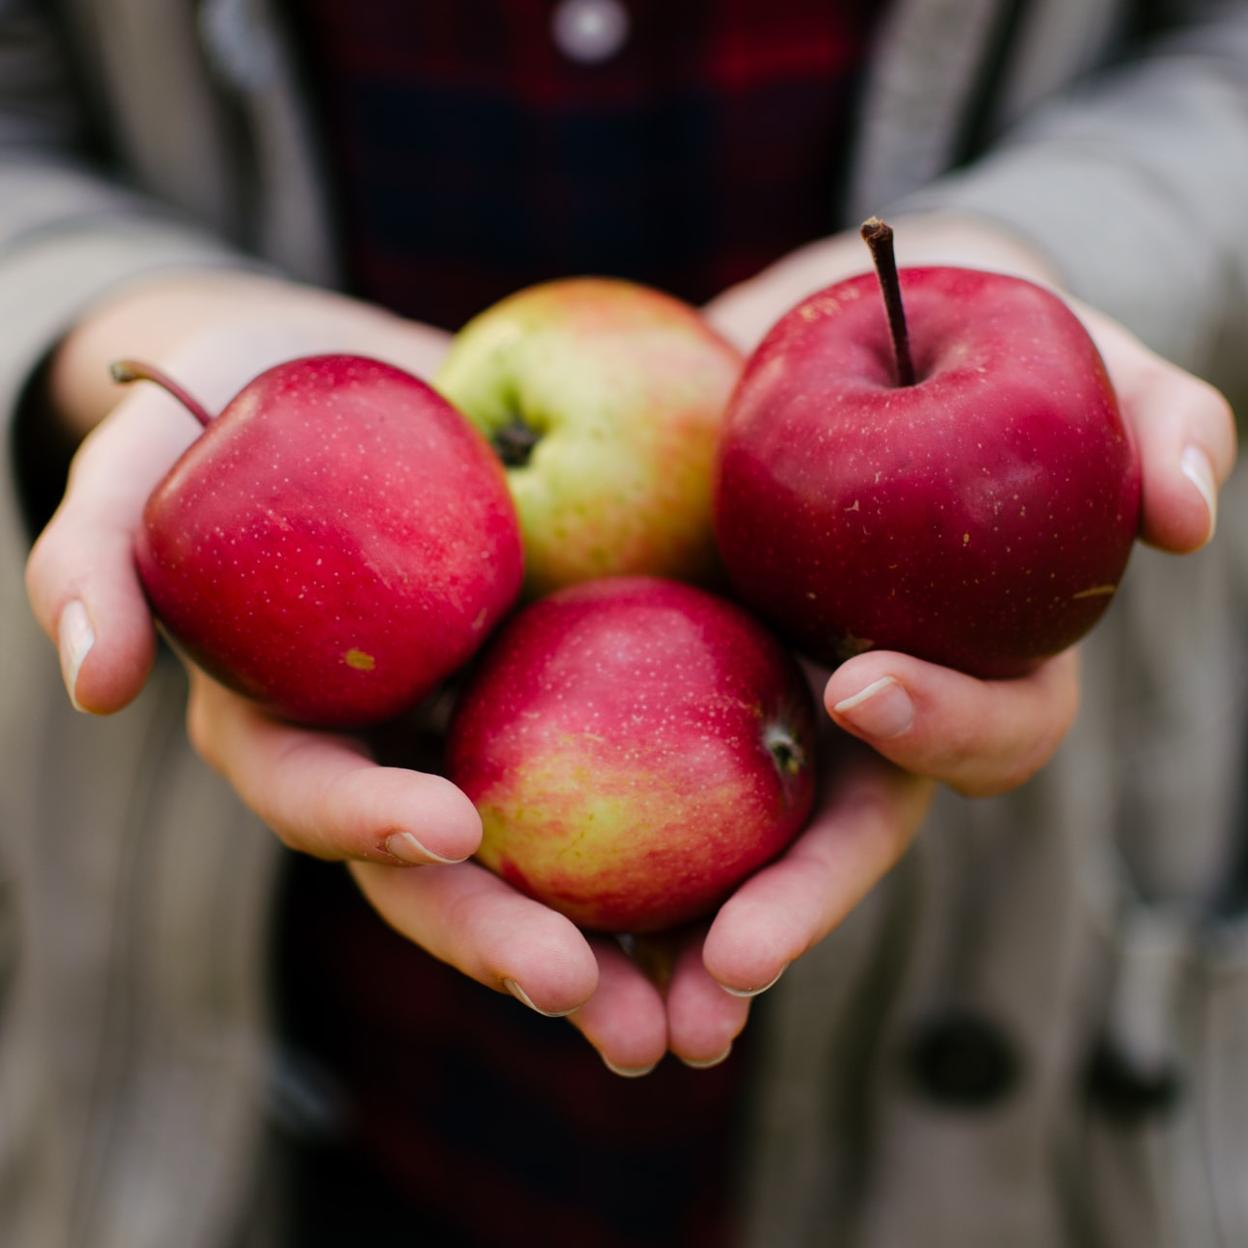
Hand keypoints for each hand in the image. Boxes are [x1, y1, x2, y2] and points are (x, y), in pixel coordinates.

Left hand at [643, 215, 1238, 1066]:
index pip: (979, 729)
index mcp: (962, 657)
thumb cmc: (955, 340)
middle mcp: (859, 706)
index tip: (861, 682)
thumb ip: (1149, 415)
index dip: (941, 723)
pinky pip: (619, 775)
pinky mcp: (657, 675)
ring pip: (730, 848)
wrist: (814, 330)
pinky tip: (511, 881)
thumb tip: (1188, 518)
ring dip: (681, 935)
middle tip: (729, 961)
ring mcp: (758, 700)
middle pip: (841, 837)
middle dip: (797, 905)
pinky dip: (581, 846)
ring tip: (616, 1011)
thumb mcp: (1064, 355)